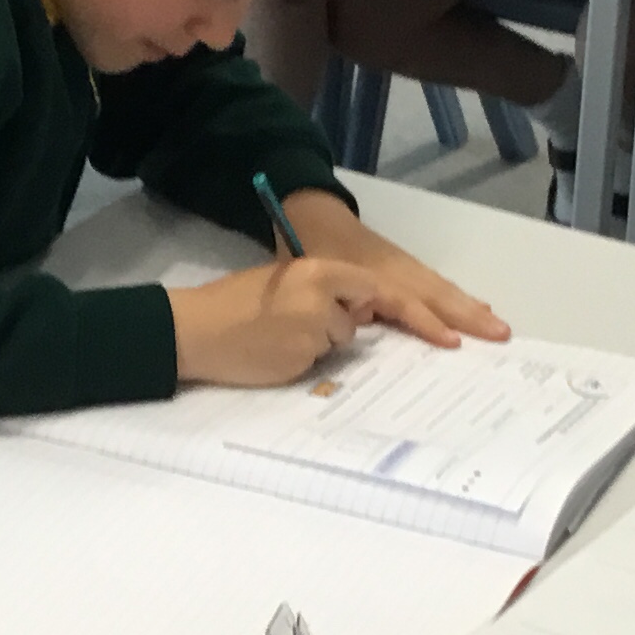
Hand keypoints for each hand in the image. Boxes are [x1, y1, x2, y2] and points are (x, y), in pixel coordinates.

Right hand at [169, 257, 387, 384]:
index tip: (438, 334)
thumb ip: (324, 289)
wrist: (196, 330)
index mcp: (317, 271)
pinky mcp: (301, 362)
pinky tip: (270, 350)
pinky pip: (315, 362)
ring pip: (334, 344)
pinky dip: (299, 358)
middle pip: (353, 321)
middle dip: (335, 324)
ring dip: (315, 343)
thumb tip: (358, 308)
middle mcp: (321, 301)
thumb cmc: (234, 301)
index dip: (402, 311)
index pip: (374, 289)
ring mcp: (312, 334)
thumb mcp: (284, 279)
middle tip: (293, 321)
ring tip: (275, 334)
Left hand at [281, 192, 509, 348]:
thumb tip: (364, 318)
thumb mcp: (314, 275)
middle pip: (438, 294)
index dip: (428, 323)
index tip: (453, 342)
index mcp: (374, 274)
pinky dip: (458, 295)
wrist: (312, 212)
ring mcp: (404, 265)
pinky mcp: (405, 265)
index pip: (407, 303)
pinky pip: (437, 282)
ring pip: (442, 287)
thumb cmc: (309, 248)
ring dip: (470, 306)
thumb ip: (336, 299)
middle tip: (501, 334)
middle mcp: (397, 269)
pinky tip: (476, 305)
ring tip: (497, 323)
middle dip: (469, 315)